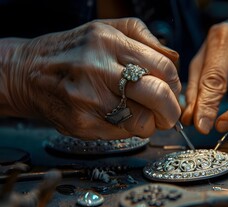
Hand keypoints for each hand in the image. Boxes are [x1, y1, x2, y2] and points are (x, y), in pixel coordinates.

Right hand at [2, 18, 180, 139]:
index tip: (173, 90)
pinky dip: (129, 129)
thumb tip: (173, 59)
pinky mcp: (82, 124)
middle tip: (168, 112)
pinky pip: (122, 134)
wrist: (29, 73)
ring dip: (151, 123)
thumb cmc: (74, 51)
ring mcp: (89, 100)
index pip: (164, 68)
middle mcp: (98, 70)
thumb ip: (144, 38)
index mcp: (109, 42)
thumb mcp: (106, 29)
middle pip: (158, 96)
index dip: (176, 84)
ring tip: (142, 114)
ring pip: (143, 122)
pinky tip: (118, 117)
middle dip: (171, 110)